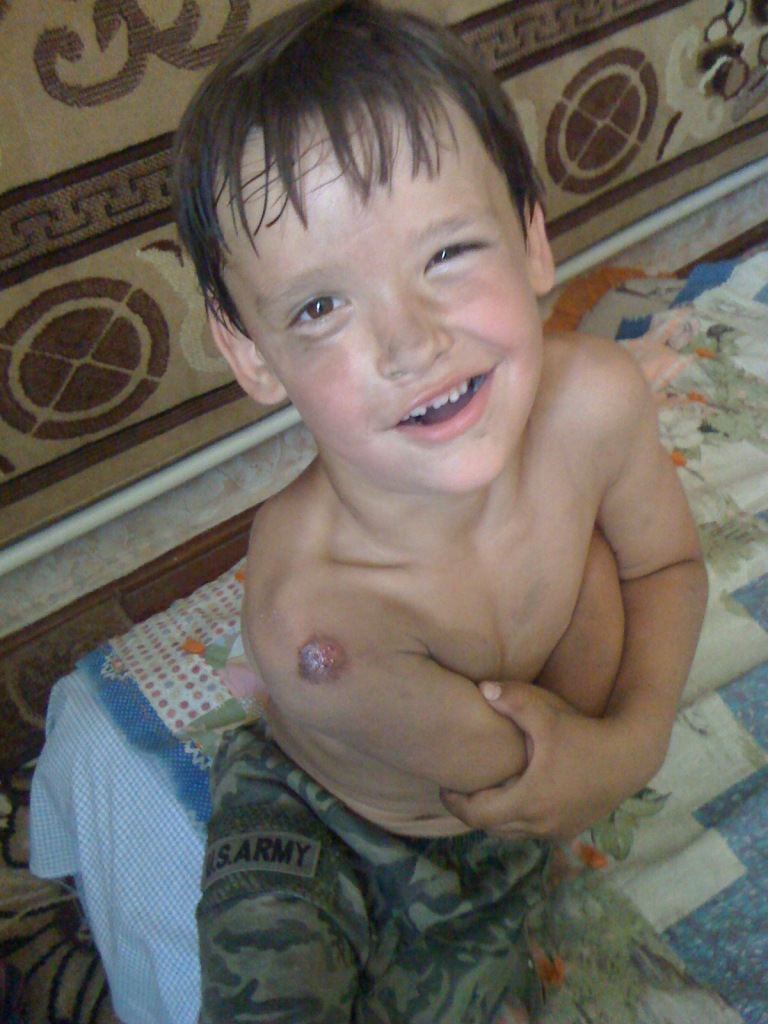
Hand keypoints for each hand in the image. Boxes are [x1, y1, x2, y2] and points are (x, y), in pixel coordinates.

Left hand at [441, 681, 641, 840]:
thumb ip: (513, 700)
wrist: (631, 756)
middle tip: (459, 790)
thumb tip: (481, 688)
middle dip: (472, 810)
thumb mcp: (547, 714)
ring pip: (511, 832)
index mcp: (528, 801)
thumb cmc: (585, 734)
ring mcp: (557, 831)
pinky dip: (518, 819)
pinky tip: (517, 796)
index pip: (477, 814)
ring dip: (495, 816)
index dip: (455, 803)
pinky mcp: (570, 830)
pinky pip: (532, 831)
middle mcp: (540, 823)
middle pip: (491, 827)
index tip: (444, 788)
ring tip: (485, 793)